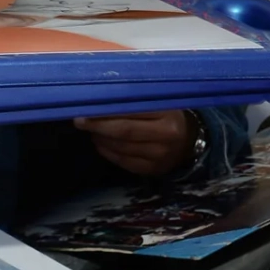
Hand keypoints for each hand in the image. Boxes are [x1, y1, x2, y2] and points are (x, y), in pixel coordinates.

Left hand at [73, 111, 192, 175]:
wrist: (190, 141)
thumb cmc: (168, 115)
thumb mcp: (159, 102)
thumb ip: (135, 100)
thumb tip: (100, 98)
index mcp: (167, 115)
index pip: (131, 112)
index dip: (106, 112)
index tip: (85, 108)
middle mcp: (165, 137)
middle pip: (124, 132)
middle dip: (97, 126)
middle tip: (79, 121)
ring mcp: (159, 156)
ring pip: (120, 148)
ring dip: (101, 139)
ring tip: (92, 130)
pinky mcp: (152, 171)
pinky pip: (122, 161)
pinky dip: (107, 152)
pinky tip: (101, 143)